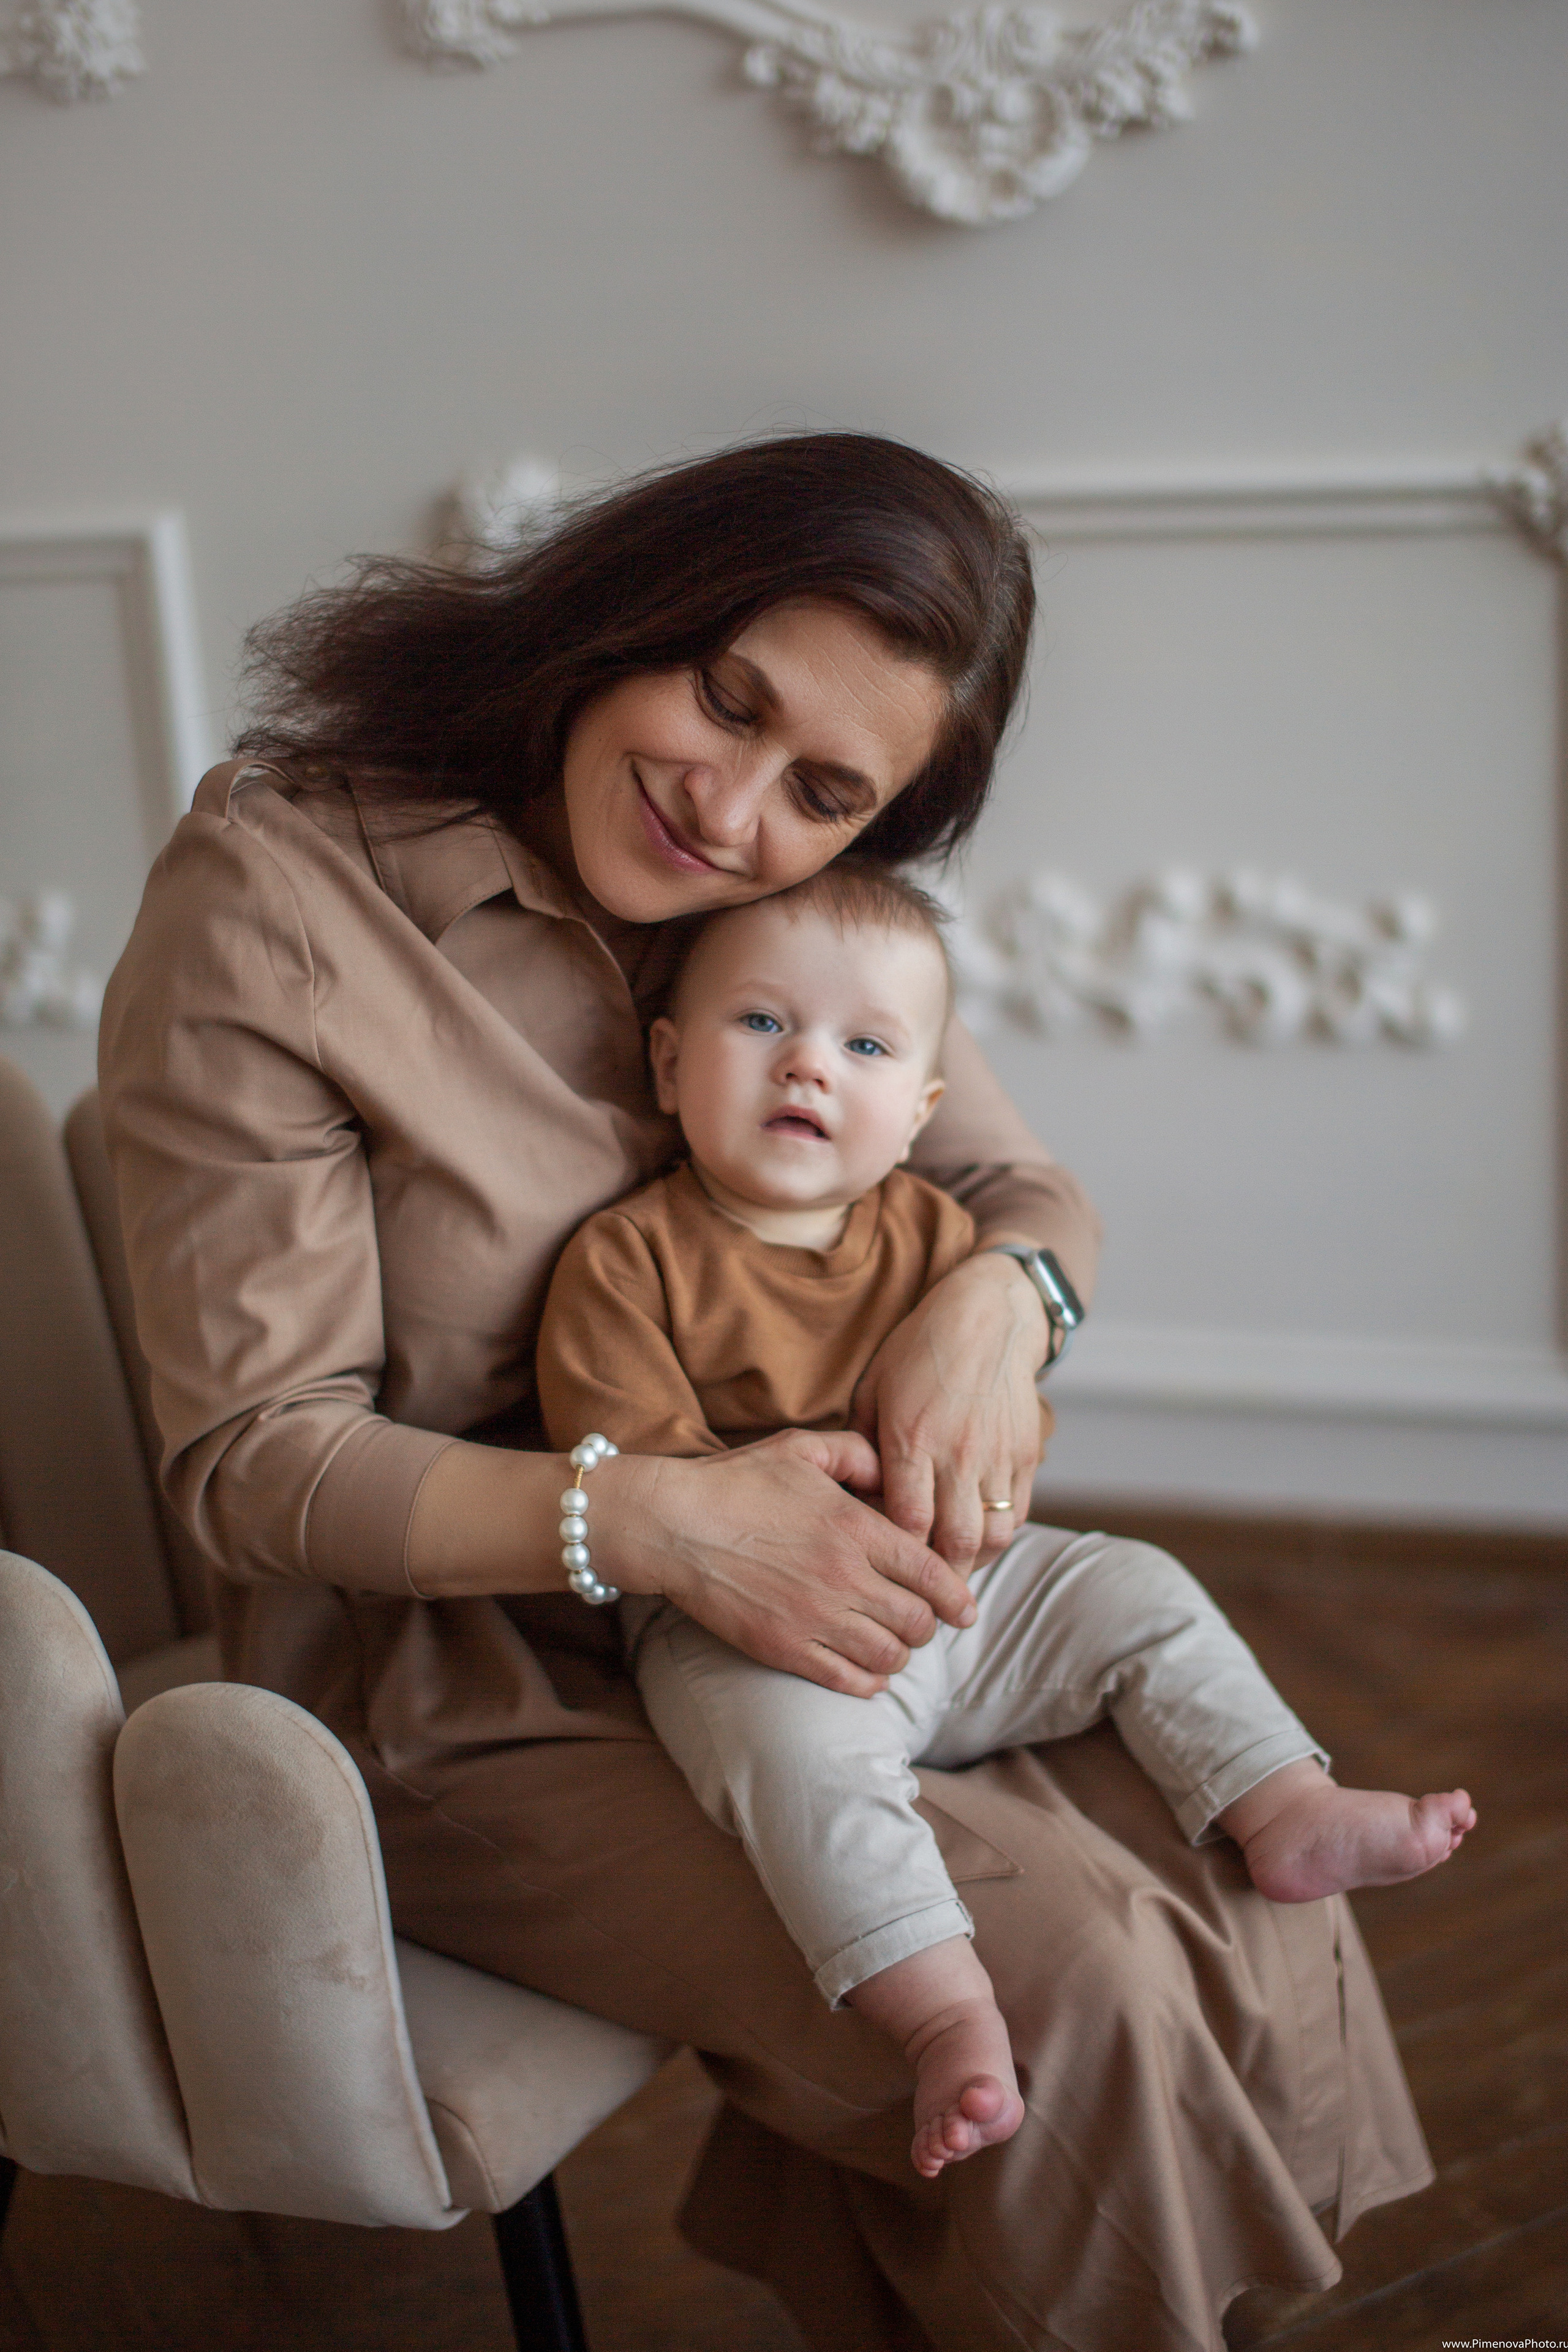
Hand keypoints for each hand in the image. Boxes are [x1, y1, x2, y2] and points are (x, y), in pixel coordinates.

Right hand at [598, 1430, 976, 1696]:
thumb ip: (857, 1453)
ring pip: (888, 1656)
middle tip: (918, 1621)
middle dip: (926, 1625)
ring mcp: (814, 1617)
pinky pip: (847, 1680)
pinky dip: (868, 1683)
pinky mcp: (784, 1648)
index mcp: (856, 1529)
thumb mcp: (801, 1448)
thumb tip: (893, 1474)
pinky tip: (867, 1674)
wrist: (672, 1525)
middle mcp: (844, 1578)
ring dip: (898, 1654)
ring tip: (890, 1645)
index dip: (958, 1598)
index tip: (965, 1611)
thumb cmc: (735, 1481)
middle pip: (917, 1622)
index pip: (932, 1574)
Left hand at [849, 1249, 1047, 1576]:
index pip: (907, 1523)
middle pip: (953, 1543)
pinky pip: (1016, 1514)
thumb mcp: (874, 1387)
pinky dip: (998, 1537)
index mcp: (911, 1438)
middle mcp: (958, 1453)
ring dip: (970, 1566)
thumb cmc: (920, 1349)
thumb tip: (850, 1496)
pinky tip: (976, 1541)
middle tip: (917, 1601)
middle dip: (935, 1582)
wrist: (989, 1314)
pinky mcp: (1026, 1453)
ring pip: (991, 1538)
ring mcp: (997, 1455)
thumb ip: (861, 1444)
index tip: (882, 1572)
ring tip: (948, 1579)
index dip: (896, 1557)